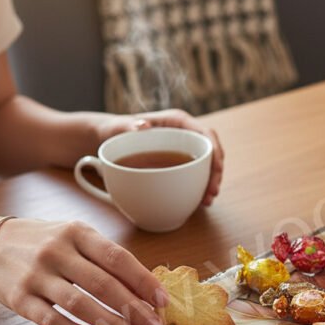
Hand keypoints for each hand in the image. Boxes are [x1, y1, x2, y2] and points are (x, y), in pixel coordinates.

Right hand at [0, 218, 167, 324]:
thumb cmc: (45, 243)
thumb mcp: (76, 238)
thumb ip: (106, 259)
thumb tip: (146, 289)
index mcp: (78, 232)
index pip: (118, 258)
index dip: (143, 281)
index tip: (162, 301)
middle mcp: (57, 251)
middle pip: (102, 283)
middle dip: (133, 308)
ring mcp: (36, 275)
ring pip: (79, 303)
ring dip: (110, 323)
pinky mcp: (19, 299)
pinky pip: (52, 320)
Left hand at [97, 109, 223, 205]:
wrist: (107, 142)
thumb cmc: (112, 131)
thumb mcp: (117, 128)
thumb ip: (128, 126)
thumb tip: (143, 127)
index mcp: (177, 121)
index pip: (205, 133)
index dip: (215, 150)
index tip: (217, 169)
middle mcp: (184, 134)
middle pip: (210, 151)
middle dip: (216, 172)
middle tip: (212, 193)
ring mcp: (183, 149)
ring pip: (206, 164)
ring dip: (210, 182)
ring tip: (207, 201)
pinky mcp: (179, 163)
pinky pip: (195, 174)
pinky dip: (199, 187)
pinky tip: (199, 202)